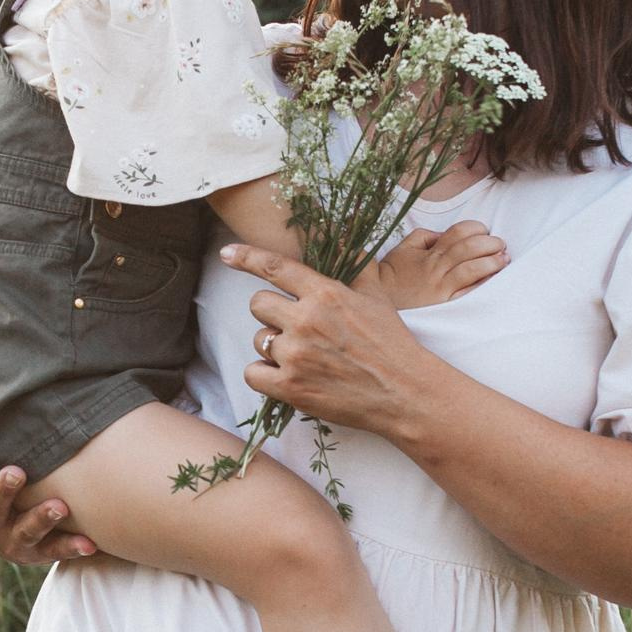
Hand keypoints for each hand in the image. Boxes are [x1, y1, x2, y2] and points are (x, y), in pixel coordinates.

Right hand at [0, 435, 98, 566]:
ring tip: (75, 518)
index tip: (17, 471)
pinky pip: (61, 552)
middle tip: (58, 505)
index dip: (3, 490)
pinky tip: (92, 543)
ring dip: (61, 533)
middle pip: (21, 529)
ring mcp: (26, 547)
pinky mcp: (45, 552)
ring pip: (42, 543)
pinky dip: (75, 547)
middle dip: (38, 517)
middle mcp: (3, 536)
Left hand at [219, 248, 445, 440]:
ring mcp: (296, 354)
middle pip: (257, 304)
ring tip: (303, 357)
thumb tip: (346, 238)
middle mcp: (306, 320)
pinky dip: (264, 375)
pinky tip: (285, 377)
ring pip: (258, 339)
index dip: (247, 258)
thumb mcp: (377, 296)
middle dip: (271, 313)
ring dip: (273, 346)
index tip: (228, 254)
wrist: (404, 392)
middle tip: (294, 327)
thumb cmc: (393, 343)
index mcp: (325, 294)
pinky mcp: (291, 387)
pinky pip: (253, 373)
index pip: (275, 268)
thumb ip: (357, 265)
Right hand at [362, 219, 507, 310]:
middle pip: (469, 248)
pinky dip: (484, 284)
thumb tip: (445, 234)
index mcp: (430, 252)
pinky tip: (495, 279)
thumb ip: (425, 237)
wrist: (379, 302)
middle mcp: (437, 268)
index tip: (484, 231)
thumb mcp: (403, 249)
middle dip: (490, 243)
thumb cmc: (392, 276)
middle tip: (500, 244)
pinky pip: (468, 293)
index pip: (458, 232)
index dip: (476, 228)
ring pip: (472, 269)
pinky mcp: (445, 305)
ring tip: (503, 259)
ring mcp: (441, 287)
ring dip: (492, 262)